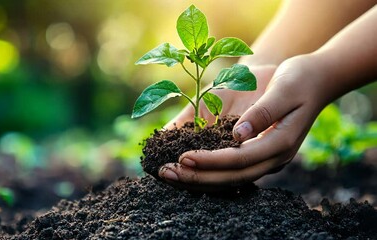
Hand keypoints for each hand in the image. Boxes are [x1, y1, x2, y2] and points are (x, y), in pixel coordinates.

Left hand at [159, 55, 328, 190]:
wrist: (310, 79)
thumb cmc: (298, 79)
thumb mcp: (284, 88)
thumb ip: (263, 111)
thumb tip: (238, 135)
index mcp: (281, 143)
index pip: (240, 160)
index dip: (211, 161)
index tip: (183, 158)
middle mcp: (271, 158)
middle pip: (231, 177)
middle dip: (196, 177)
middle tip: (165, 173)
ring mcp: (262, 158)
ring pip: (227, 179)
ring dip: (196, 179)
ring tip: (166, 174)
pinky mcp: (254, 153)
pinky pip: (227, 168)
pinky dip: (204, 170)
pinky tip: (181, 168)